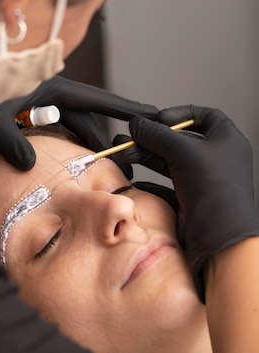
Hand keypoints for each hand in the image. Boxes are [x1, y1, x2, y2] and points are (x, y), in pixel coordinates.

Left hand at [0, 77, 157, 176]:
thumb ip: (9, 140)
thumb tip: (29, 165)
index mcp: (48, 86)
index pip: (95, 98)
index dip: (124, 107)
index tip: (150, 112)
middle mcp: (48, 92)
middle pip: (86, 117)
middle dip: (104, 140)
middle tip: (122, 165)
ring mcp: (40, 103)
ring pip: (72, 125)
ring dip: (84, 145)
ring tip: (100, 168)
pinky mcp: (28, 113)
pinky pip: (55, 129)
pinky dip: (63, 144)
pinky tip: (67, 161)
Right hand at [118, 105, 258, 299]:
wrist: (220, 238)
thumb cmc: (212, 188)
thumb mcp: (182, 151)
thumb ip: (156, 134)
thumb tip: (136, 124)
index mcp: (226, 139)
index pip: (203, 116)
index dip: (179, 114)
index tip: (158, 119)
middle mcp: (218, 158)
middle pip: (180, 140)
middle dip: (152, 139)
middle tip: (128, 140)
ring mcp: (204, 180)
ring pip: (171, 161)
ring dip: (147, 156)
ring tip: (125, 155)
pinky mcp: (192, 200)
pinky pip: (168, 184)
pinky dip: (150, 179)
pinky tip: (134, 178)